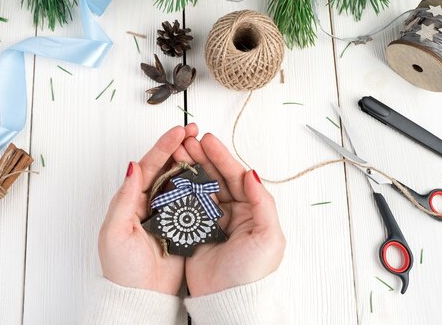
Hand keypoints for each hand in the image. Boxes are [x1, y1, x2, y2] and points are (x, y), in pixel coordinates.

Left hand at [98, 124, 198, 294]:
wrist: (141, 297)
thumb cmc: (122, 269)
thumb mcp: (115, 231)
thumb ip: (124, 198)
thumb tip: (132, 166)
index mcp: (133, 199)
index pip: (150, 165)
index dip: (164, 146)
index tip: (179, 131)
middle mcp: (150, 202)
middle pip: (167, 168)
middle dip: (181, 147)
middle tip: (195, 130)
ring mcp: (168, 213)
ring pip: (182, 181)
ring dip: (192, 162)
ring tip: (205, 146)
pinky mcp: (182, 226)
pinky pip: (193, 201)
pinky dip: (201, 186)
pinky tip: (211, 174)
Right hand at [173, 133, 285, 296]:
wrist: (228, 302)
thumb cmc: (252, 273)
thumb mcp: (268, 236)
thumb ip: (262, 202)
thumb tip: (252, 173)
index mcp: (252, 210)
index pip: (236, 176)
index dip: (222, 157)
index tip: (207, 140)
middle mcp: (233, 212)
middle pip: (217, 177)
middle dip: (202, 157)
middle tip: (188, 141)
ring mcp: (213, 220)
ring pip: (201, 187)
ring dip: (190, 168)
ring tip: (178, 152)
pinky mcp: (196, 230)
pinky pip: (188, 204)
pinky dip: (180, 188)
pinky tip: (173, 175)